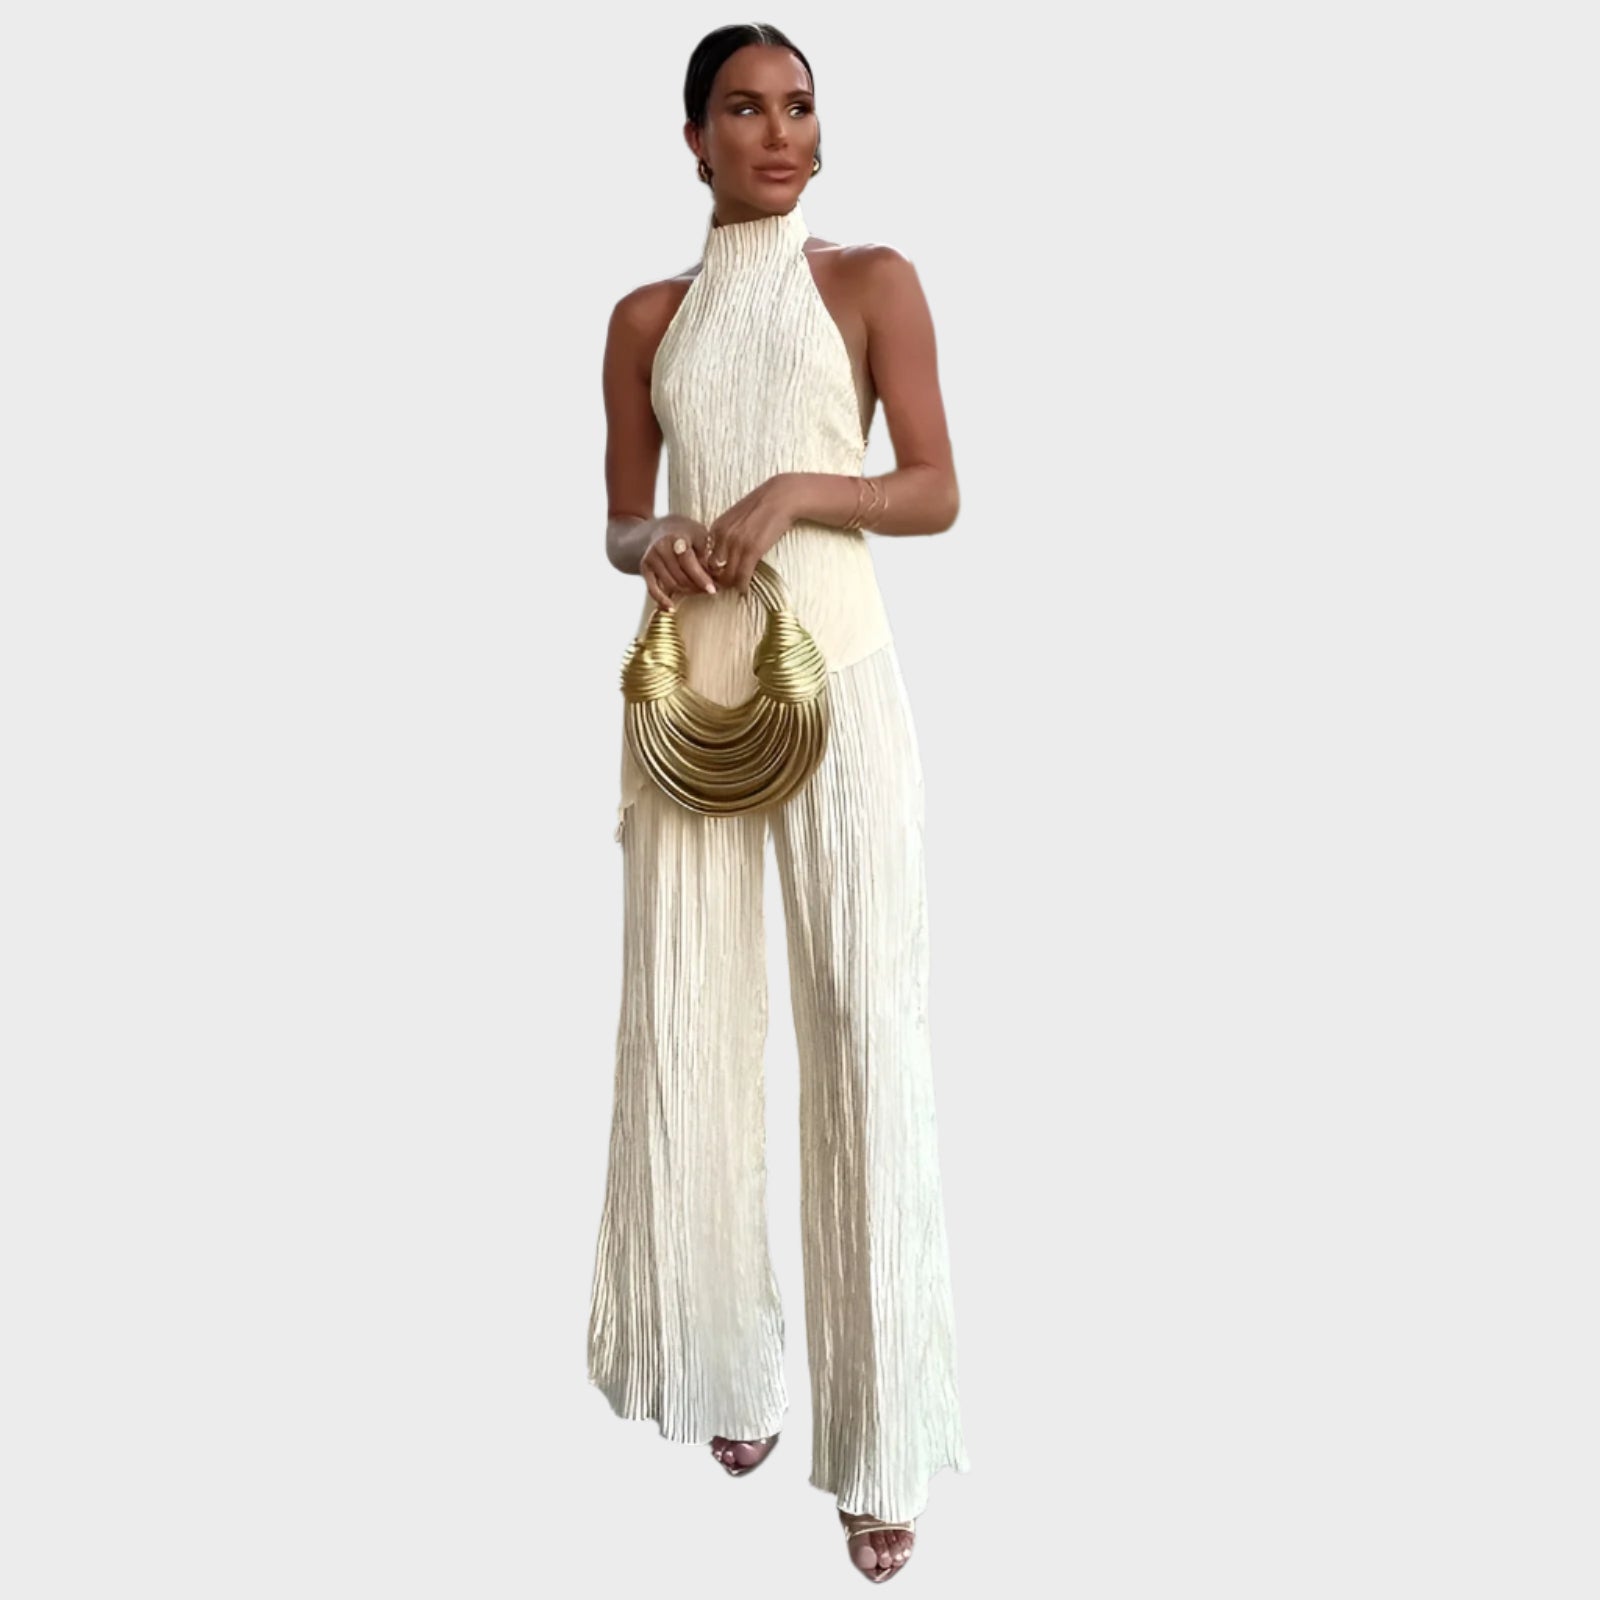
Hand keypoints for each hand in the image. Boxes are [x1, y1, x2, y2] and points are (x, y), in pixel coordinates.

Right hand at [641, 515, 716, 611]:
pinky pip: (652, 589)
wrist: (664, 529)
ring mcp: (651, 558)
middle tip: (709, 590)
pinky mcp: (645, 568)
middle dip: (696, 586)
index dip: (701, 577)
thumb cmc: (688, 535)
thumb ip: (708, 553)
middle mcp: (661, 547)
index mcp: (676, 537)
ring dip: (686, 592)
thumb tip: (717, 574)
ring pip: (671, 585)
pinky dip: (662, 600)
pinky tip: (671, 608)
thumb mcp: (701, 535)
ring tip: (698, 591)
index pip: (688, 562)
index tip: (712, 589)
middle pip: (680, 576)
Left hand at [703, 475, 795, 593]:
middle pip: (714, 568)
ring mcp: (737, 544)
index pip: (706, 556)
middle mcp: (723, 536)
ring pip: (727, 575)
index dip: (711, 568)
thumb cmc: (761, 506)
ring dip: (731, 584)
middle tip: (725, 585)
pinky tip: (744, 588)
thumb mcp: (736, 516)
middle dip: (718, 579)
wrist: (781, 497)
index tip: (718, 574)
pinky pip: (742, 575)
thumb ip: (727, 531)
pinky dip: (742, 585)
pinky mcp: (752, 551)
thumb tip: (724, 550)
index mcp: (717, 527)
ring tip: (736, 587)